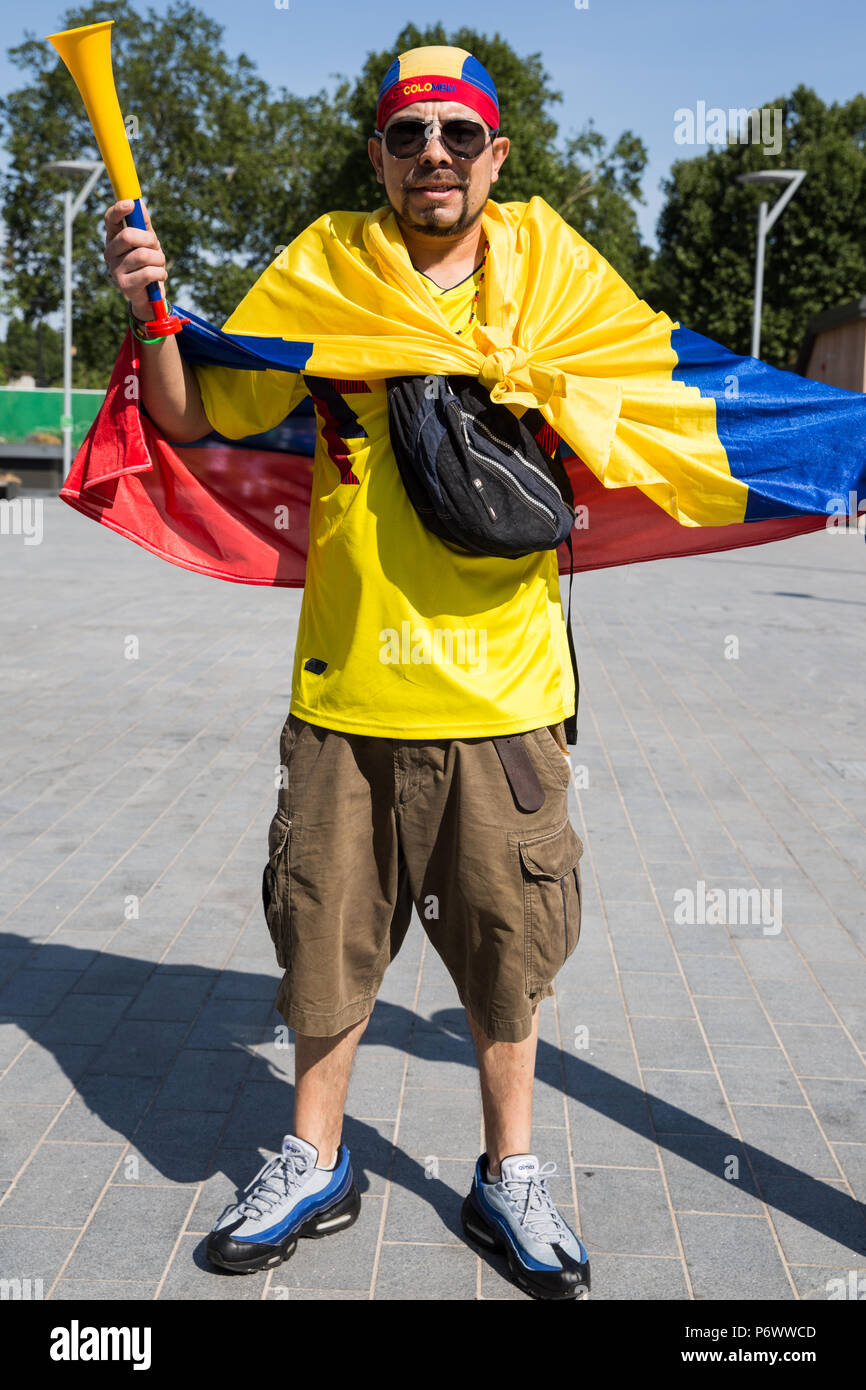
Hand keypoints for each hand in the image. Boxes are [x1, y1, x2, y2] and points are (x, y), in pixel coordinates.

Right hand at [103, 199, 166, 323]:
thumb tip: (140, 203)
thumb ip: (144, 224)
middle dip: (149, 240)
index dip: (119, 210)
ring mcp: (114, 269)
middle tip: (156, 247)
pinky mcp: (124, 285)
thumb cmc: (148, 264)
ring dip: (159, 259)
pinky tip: (160, 276)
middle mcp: (110, 252)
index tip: (131, 204)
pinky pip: (149, 272)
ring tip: (160, 265)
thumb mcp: (148, 242)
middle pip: (128, 236)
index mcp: (114, 238)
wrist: (150, 297)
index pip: (110, 219)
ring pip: (143, 255)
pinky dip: (160, 273)